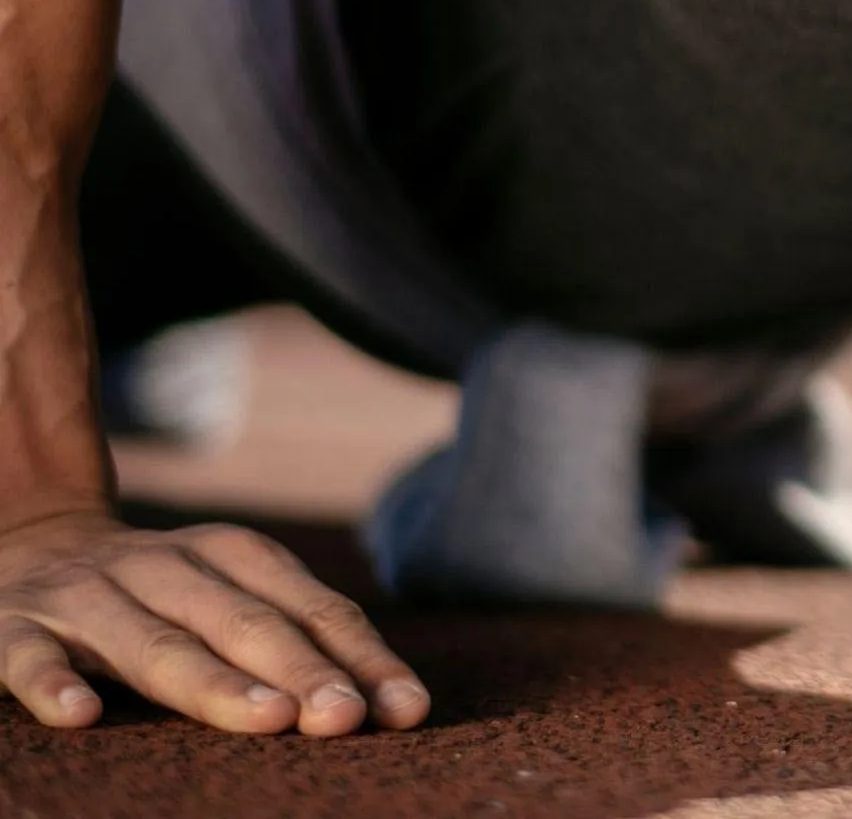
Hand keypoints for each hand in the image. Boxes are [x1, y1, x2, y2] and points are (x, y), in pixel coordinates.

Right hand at [0, 509, 430, 734]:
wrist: (28, 541)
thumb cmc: (161, 593)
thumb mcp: (227, 595)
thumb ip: (295, 639)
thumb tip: (387, 704)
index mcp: (232, 554)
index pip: (311, 608)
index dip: (360, 657)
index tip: (405, 709)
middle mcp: (166, 565)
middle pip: (243, 623)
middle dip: (300, 669)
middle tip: (344, 718)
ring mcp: (90, 595)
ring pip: (154, 643)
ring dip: (211, 681)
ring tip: (266, 719)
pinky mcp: (16, 627)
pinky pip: (31, 657)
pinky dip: (54, 683)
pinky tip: (80, 717)